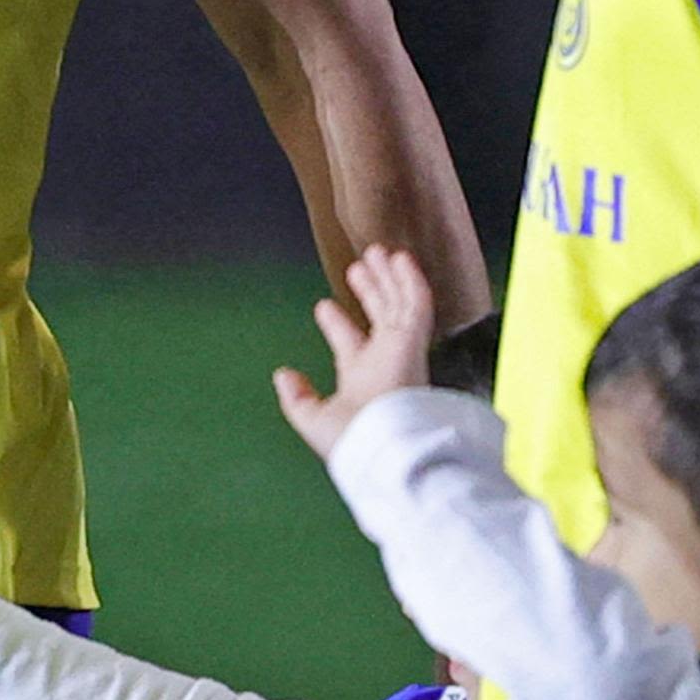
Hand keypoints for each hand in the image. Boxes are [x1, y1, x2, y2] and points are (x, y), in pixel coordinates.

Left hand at [273, 243, 442, 460]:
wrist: (384, 447)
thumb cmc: (352, 441)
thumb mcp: (313, 420)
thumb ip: (297, 399)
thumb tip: (283, 375)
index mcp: (360, 381)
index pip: (349, 344)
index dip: (336, 324)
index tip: (323, 306)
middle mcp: (383, 363)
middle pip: (378, 317)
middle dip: (370, 292)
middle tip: (358, 267)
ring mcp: (401, 351)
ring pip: (398, 305)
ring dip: (389, 278)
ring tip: (377, 252)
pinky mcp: (414, 342)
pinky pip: (417, 304)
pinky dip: (410, 281)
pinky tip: (401, 260)